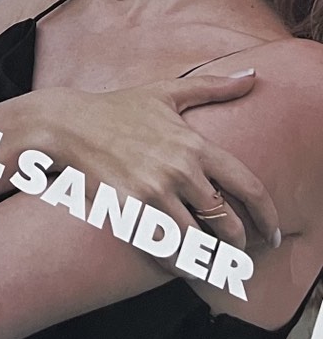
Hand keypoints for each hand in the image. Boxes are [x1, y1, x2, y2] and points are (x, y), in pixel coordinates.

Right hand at [19, 72, 279, 251]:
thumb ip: (211, 86)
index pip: (249, 188)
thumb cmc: (116, 108)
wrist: (65, 124)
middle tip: (235, 249)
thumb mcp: (164, 93)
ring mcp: (153, 192)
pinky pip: (166, 250)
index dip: (268, 217)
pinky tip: (181, 262)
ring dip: (207, 257)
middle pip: (227, 224)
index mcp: (193, 144)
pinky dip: (179, 262)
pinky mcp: (129, 210)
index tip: (272, 234)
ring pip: (198, 242)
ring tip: (209, 261)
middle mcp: (178, 170)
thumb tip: (253, 75)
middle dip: (236, 242)